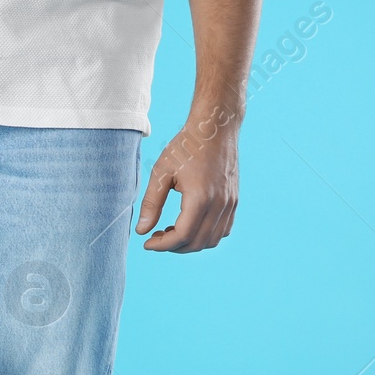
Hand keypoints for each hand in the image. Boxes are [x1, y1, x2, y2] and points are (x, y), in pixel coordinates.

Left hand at [135, 105, 240, 252]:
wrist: (215, 127)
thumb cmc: (186, 146)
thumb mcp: (161, 173)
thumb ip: (151, 204)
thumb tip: (141, 231)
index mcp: (200, 198)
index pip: (181, 236)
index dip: (162, 245)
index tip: (147, 243)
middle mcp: (219, 204)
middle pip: (196, 243)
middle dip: (173, 246)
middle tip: (156, 237)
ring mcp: (230, 203)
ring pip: (211, 240)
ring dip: (190, 243)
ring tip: (171, 231)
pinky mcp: (234, 200)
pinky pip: (223, 230)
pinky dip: (206, 236)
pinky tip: (189, 225)